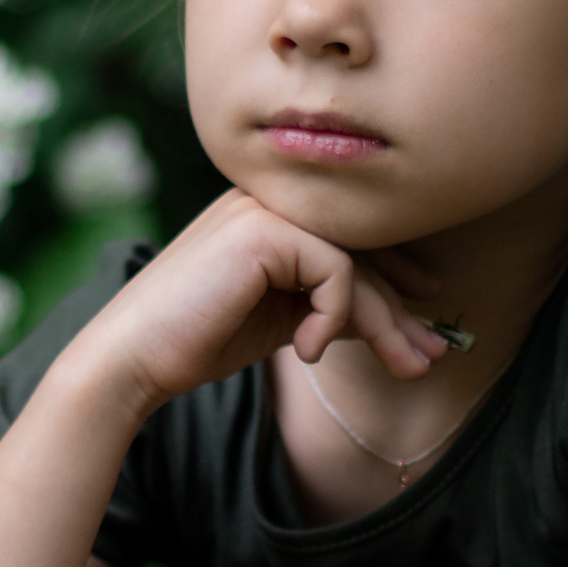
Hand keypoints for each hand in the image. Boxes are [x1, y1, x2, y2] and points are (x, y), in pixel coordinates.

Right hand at [64, 190, 445, 417]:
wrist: (132, 357)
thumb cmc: (194, 342)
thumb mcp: (277, 319)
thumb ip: (322, 304)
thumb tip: (385, 320)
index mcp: (268, 213)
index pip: (349, 236)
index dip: (396, 272)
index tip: (427, 310)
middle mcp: (269, 199)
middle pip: (362, 248)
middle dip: (403, 308)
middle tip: (435, 353)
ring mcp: (264, 208)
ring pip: (357, 262)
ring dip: (386, 323)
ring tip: (407, 368)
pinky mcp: (264, 230)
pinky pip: (337, 271)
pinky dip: (334, 318)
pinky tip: (309, 353)